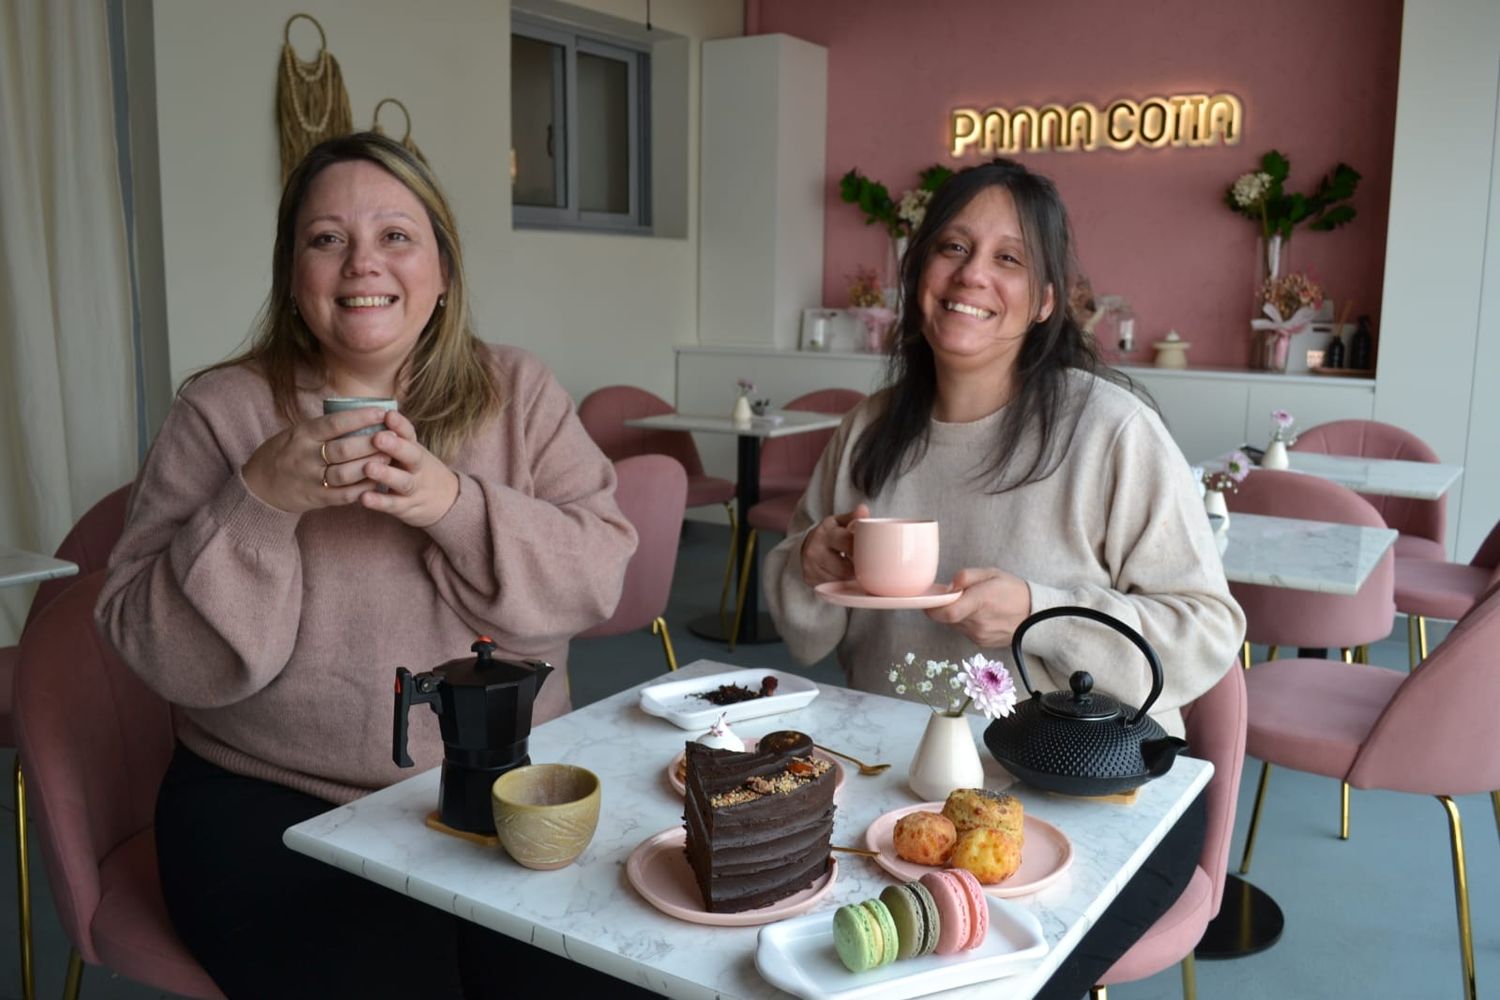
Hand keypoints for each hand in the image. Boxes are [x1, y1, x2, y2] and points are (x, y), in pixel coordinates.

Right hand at [242, 407, 390, 512]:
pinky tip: (378, 482)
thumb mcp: (298, 433)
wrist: (259, 484)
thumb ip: (324, 427)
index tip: (382, 412)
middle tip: (393, 438)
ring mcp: (311, 478)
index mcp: (303, 434)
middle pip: (343, 449)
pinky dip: (362, 489)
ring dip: (370, 466)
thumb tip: (361, 414)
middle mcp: (306, 455)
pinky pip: (343, 495)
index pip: (334, 423)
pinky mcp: (316, 498)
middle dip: (371, 444)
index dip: (360, 418)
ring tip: (390, 459)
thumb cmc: (286, 452)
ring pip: (345, 473)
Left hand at [358, 410, 459, 527]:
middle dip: (396, 447)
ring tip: (369, 468)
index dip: (400, 424)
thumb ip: (391, 435)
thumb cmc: (417, 469)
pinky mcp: (406, 507)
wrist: (447, 499)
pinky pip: (393, 504)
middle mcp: (417, 467)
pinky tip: (363, 497)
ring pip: (403, 481)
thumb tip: (359, 412)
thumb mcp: (411, 450)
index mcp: (414, 448)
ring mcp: (414, 487)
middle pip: (412, 455)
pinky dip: (379, 502)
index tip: (388, 414)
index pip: (410, 433)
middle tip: (378, 438)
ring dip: (386, 475)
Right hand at [800, 503, 868, 587]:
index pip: (847, 543)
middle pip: (846, 568)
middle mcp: (815, 550)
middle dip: (857, 568)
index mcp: (826, 533)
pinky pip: (831, 586)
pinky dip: (840, 583)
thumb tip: (864, 510)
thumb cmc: (831, 534)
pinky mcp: (809, 578)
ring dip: (849, 577)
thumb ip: (853, 517)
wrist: (807, 545)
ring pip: (840, 579)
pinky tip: (841, 576)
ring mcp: (810, 566)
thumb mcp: (840, 522)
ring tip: (852, 568)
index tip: (870, 554)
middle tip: (863, 564)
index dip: (861, 551)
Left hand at [924, 567, 1031, 647]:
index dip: (931, 607)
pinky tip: (979, 615)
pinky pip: (964, 631)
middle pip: (947, 617)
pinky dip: (965, 623)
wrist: (1035, 616)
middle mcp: (978, 622)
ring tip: (970, 604)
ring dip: (955, 615)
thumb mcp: (991, 573)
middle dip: (943, 607)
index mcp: (980, 601)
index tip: (927, 600)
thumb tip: (949, 586)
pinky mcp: (981, 643)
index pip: (947, 612)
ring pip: (954, 625)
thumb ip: (967, 576)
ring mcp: (979, 635)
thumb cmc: (1013, 590)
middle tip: (951, 596)